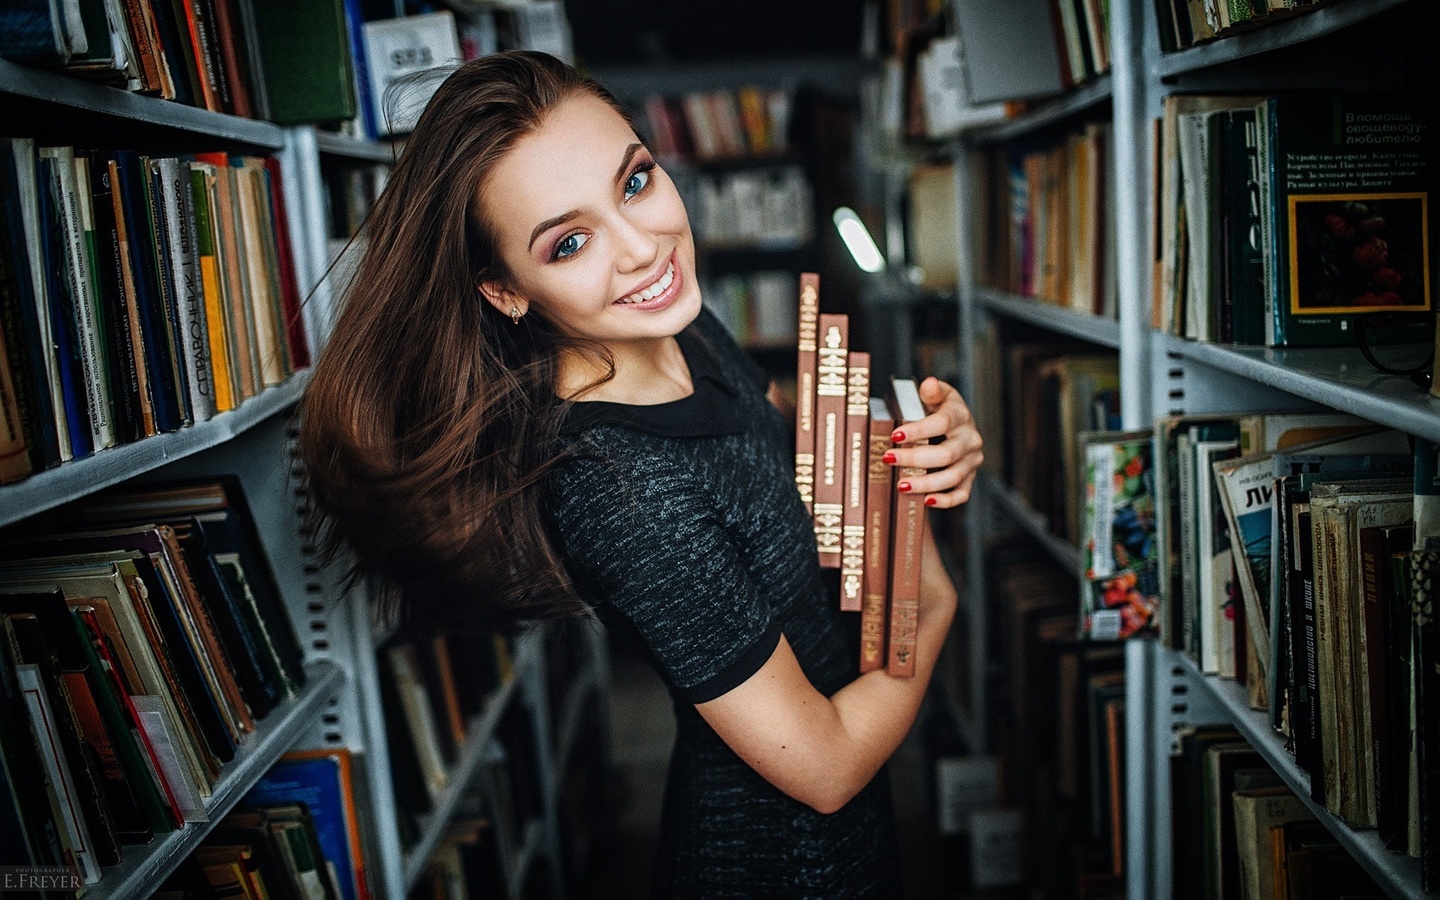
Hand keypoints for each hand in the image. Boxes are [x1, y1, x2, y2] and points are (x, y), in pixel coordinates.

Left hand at [887, 376, 983, 508]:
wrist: (957, 424)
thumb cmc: (940, 409)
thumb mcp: (936, 395)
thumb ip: (931, 391)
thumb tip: (929, 384)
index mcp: (960, 415)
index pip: (942, 423)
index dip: (919, 430)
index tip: (895, 436)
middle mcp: (970, 439)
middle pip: (946, 454)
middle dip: (915, 459)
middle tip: (889, 460)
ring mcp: (972, 460)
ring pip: (953, 476)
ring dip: (926, 483)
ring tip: (902, 485)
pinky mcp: (970, 477)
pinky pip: (962, 493)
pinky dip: (945, 500)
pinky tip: (926, 501)